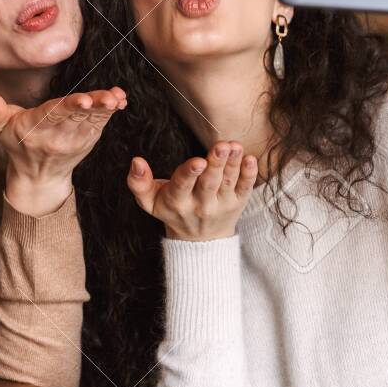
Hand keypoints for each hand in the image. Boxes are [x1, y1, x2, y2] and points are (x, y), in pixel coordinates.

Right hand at [0, 88, 125, 215]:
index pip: (55, 114)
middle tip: (111, 98)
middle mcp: (58, 135)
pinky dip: (111, 113)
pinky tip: (120, 101)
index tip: (85, 100)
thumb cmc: (18, 143)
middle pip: (78, 116)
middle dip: (95, 106)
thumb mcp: (1, 128)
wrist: (37, 176)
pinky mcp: (88, 140)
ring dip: (107, 109)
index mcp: (38, 127)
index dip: (70, 106)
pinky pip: (100, 124)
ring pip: (92, 120)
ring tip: (118, 97)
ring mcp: (76, 139)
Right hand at [127, 141, 256, 240]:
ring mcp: (222, 205)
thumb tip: (136, 161)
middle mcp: (201, 205)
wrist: (199, 240)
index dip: (190, 173)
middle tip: (222, 146)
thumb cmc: (172, 210)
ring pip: (228, 182)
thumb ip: (138, 183)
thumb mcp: (149, 202)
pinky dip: (249, 175)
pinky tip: (250, 160)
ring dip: (233, 163)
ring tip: (235, 146)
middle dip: (216, 163)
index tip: (198, 161)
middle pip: (209, 182)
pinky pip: (245, 188)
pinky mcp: (238, 203)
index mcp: (177, 202)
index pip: (183, 186)